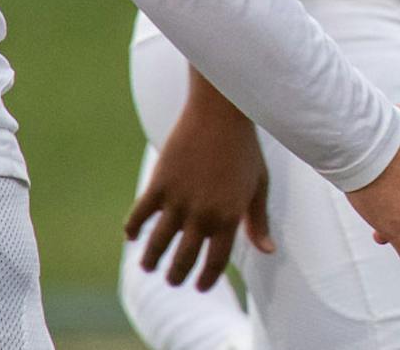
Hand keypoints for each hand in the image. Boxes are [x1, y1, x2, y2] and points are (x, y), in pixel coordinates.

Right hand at [124, 96, 272, 291]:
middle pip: (184, 259)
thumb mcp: (259, 186)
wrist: (221, 112)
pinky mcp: (159, 183)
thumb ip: (258, 221)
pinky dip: (132, 229)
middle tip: (173, 280)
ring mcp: (178, 200)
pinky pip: (139, 215)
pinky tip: (131, 236)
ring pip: (157, 244)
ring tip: (149, 267)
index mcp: (229, 218)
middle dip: (177, 275)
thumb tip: (268, 251)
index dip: (206, 279)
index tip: (200, 287)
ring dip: (151, 260)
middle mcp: (202, 215)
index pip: (215, 262)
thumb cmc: (244, 149)